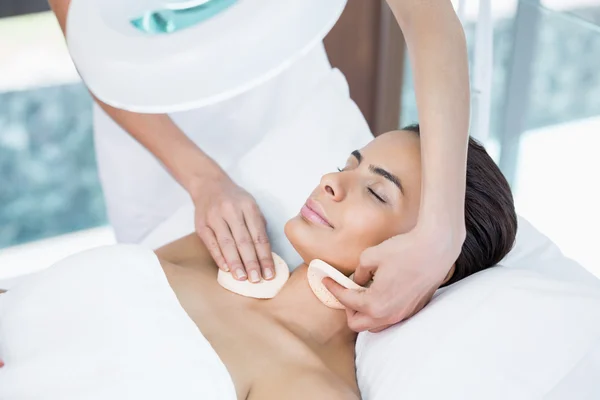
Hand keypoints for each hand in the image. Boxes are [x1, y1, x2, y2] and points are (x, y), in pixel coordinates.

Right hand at [191, 171, 274, 282]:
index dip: (265, 256)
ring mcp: (215, 217)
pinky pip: (212, 243)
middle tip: (257, 280)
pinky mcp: (201, 224)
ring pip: (227, 244)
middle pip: (244, 241)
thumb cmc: (234, 199)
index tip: (270, 273)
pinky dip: (219, 257)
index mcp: (248, 207)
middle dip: (252, 263)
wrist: (209, 184)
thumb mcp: (250, 206)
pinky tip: (226, 269)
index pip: (259, 236)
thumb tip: (265, 255)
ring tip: (242, 278)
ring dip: (236, 263)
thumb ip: (258, 226)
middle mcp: (231, 211)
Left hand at [323, 225, 462, 332]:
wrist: (436, 248)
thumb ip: (358, 272)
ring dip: (364, 313)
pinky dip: (380, 310)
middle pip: (357, 324)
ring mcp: (402, 315)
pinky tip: (380, 293)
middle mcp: (388, 315)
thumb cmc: (404, 250)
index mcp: (374, 303)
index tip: (326, 280)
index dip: (333, 289)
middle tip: (346, 291)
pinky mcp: (413, 310)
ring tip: (363, 293)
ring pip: (374, 325)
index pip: (345, 301)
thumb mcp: (370, 256)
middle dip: (347, 308)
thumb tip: (356, 280)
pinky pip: (390, 318)